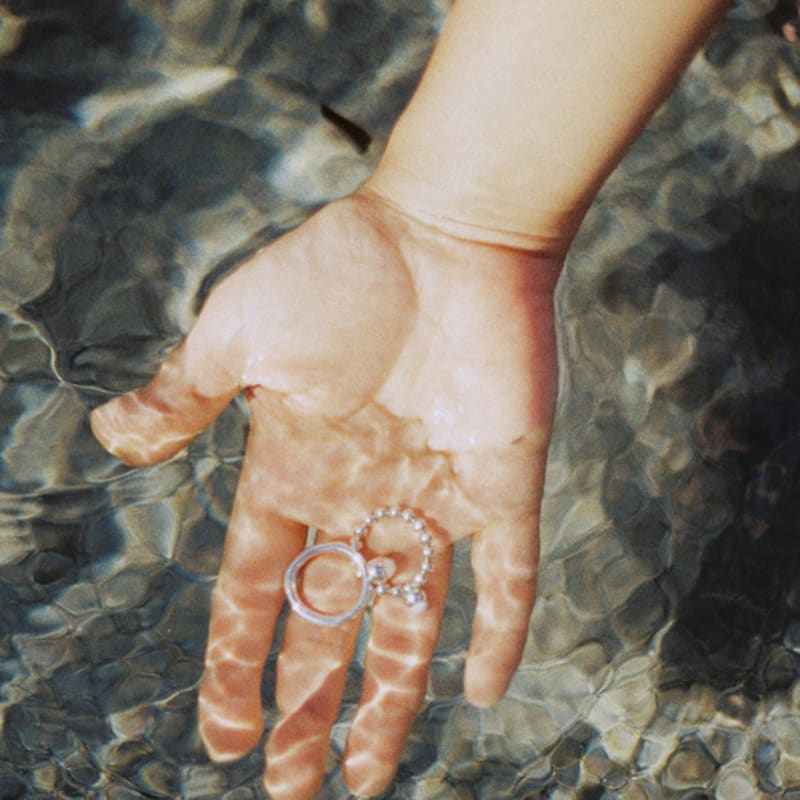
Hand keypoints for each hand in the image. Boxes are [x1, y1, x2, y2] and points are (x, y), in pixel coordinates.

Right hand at [89, 188, 560, 798]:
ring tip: (368, 774)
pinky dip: (500, 629)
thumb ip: (185, 394)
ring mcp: (433, 495)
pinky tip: (484, 689)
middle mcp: (361, 497)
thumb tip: (113, 436)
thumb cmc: (338, 271)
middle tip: (289, 784)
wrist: (441, 231)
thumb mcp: (238, 334)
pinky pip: (508, 573)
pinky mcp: (502, 480)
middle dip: (308, 705)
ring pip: (410, 619)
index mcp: (294, 471)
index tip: (222, 731)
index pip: (256, 589)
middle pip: (328, 624)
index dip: (237, 661)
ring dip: (390, 696)